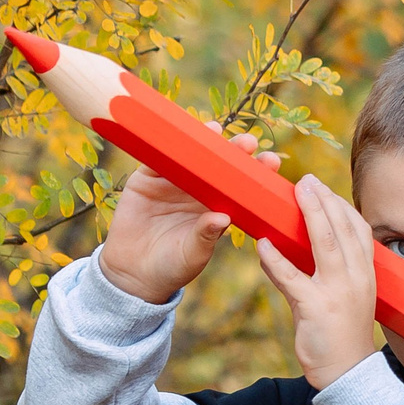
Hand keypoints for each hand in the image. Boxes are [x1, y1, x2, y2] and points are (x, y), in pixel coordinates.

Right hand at [98, 125, 278, 303]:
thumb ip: (205, 236)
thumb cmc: (172, 266)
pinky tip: (175, 136)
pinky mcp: (146, 179)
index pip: (240, 185)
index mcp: (216, 206)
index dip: (255, 172)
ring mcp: (172, 182)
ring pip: (189, 155)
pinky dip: (164, 146)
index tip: (271, 161)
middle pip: (218, 164)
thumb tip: (222, 218)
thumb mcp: (192, 254)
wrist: (133, 273)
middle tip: (248, 142)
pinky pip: (156, 158)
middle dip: (234, 150)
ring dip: (201, 142)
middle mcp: (198, 190)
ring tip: (214, 131)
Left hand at [254, 174, 378, 388]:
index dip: (340, 206)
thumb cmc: (343, 333)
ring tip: (295, 193)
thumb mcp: (344, 296)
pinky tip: (263, 244)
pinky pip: (293, 278)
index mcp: (365, 273)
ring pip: (324, 245)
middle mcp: (356, 278)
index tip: (323, 187)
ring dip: (309, 215)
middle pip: (342, 229)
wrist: (347, 372)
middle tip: (306, 180)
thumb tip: (289, 247)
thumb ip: (322, 271)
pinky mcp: (315, 308)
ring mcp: (337, 292)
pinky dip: (276, 260)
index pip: (358, 230)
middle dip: (324, 200)